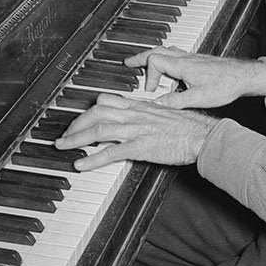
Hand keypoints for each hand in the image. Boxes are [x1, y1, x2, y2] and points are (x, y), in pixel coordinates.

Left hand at [54, 93, 216, 170]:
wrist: (203, 135)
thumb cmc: (189, 127)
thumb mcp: (164, 115)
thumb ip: (146, 116)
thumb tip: (135, 122)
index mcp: (140, 106)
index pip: (107, 100)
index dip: (89, 109)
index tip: (79, 118)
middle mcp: (135, 115)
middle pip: (97, 113)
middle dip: (76, 123)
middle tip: (65, 135)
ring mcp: (137, 130)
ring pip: (99, 130)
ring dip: (76, 139)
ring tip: (63, 147)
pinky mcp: (141, 146)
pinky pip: (111, 152)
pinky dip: (92, 159)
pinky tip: (80, 164)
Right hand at [127, 46, 265, 108]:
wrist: (244, 76)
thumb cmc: (226, 84)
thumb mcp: (199, 98)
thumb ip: (175, 102)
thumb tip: (157, 105)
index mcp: (182, 65)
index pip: (154, 61)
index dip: (148, 75)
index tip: (149, 90)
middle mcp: (185, 58)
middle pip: (156, 51)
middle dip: (140, 57)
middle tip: (129, 63)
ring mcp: (191, 58)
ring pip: (166, 51)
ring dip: (152, 58)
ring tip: (145, 67)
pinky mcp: (197, 61)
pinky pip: (175, 56)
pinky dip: (166, 61)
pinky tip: (170, 72)